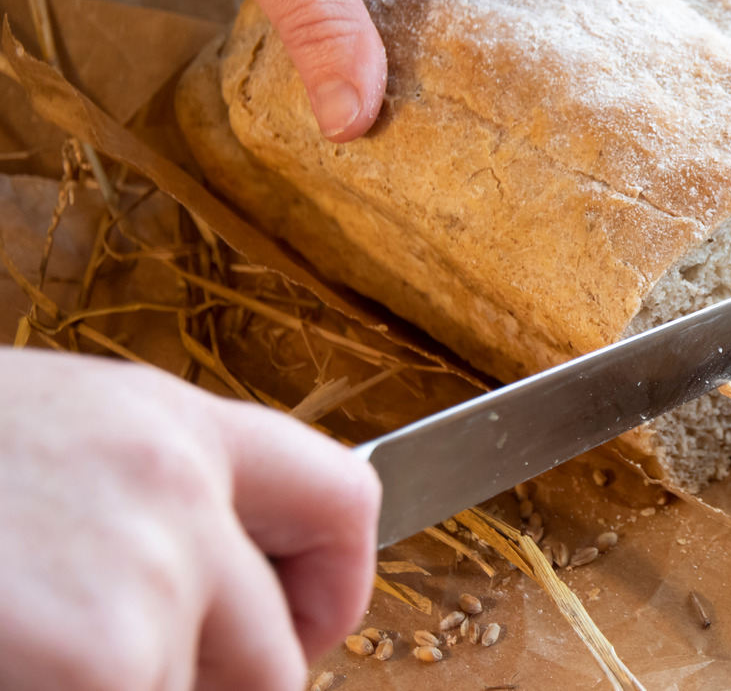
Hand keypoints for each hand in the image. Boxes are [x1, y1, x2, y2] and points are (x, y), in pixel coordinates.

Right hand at [0, 349, 379, 690]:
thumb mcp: (54, 438)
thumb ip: (151, 493)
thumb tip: (206, 566)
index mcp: (174, 420)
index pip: (344, 499)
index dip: (336, 587)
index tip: (305, 629)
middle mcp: (184, 483)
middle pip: (279, 650)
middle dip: (223, 686)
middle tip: (133, 667)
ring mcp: (155, 570)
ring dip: (125, 689)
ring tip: (30, 640)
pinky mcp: (105, 656)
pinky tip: (16, 659)